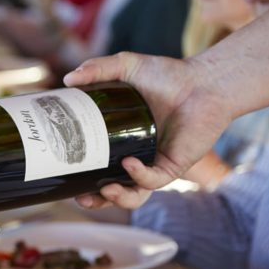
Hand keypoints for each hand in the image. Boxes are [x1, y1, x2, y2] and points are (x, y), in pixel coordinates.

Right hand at [64, 52, 231, 207]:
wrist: (205, 82)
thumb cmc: (168, 76)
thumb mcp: (127, 67)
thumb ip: (97, 69)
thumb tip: (68, 78)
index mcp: (122, 142)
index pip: (98, 166)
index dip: (82, 177)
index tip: (63, 175)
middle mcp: (137, 158)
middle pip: (113, 190)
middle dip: (97, 201)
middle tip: (81, 198)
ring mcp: (155, 164)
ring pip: (135, 195)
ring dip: (118, 198)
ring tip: (104, 190)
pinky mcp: (174, 165)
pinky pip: (153, 179)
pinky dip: (139, 175)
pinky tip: (128, 164)